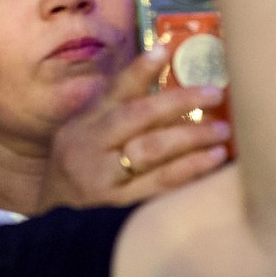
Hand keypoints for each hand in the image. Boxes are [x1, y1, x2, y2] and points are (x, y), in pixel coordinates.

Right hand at [42, 47, 232, 207]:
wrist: (53, 227)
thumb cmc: (81, 171)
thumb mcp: (86, 136)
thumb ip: (117, 110)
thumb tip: (163, 75)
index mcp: (83, 126)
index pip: (114, 92)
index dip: (139, 71)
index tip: (165, 50)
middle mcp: (89, 149)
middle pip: (137, 118)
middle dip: (179, 102)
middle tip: (216, 94)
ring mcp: (103, 181)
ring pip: (152, 154)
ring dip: (191, 140)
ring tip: (222, 134)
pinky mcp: (118, 210)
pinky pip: (158, 188)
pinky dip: (187, 173)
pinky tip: (210, 164)